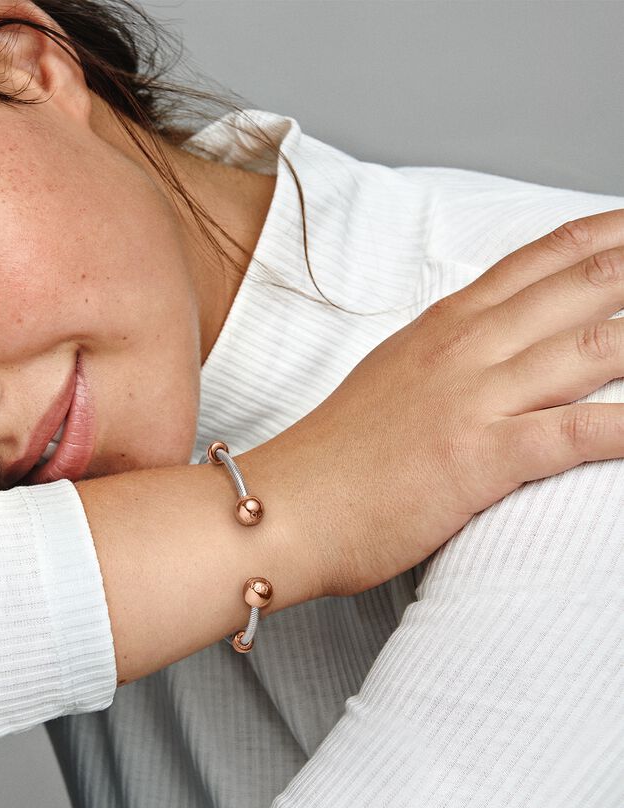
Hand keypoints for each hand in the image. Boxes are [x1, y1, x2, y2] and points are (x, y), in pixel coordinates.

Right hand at [242, 209, 623, 598]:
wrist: (283, 505)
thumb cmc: (333, 458)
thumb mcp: (389, 384)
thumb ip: (443, 359)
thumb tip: (487, 355)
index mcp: (443, 328)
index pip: (542, 260)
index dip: (609, 234)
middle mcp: (465, 348)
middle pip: (584, 287)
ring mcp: (473, 397)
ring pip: (597, 346)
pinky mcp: (479, 455)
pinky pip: (581, 430)